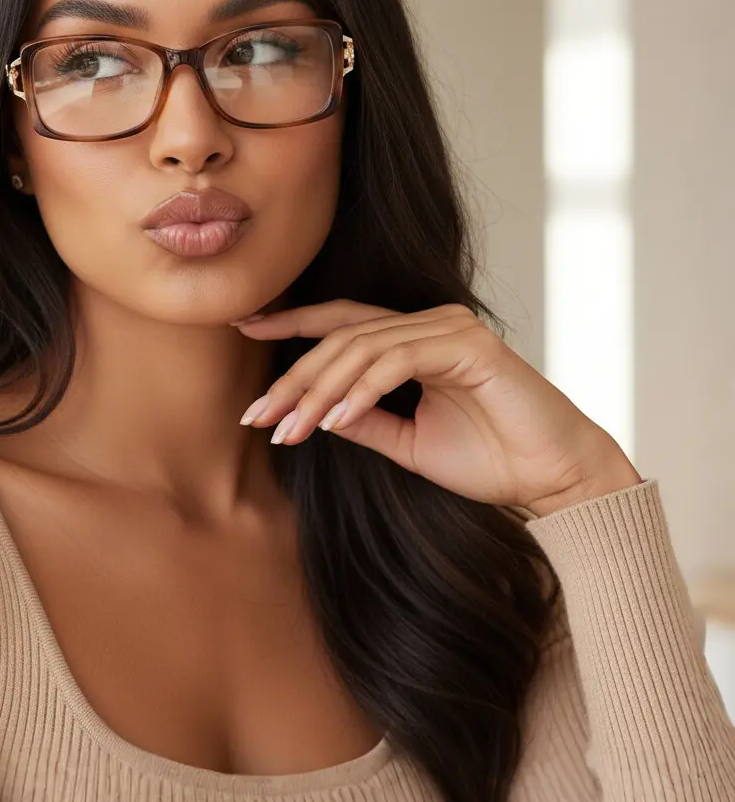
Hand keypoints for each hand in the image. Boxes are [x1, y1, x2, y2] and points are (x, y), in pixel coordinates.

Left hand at [234, 300, 641, 516]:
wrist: (556, 479)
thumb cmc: (490, 460)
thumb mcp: (407, 443)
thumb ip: (363, 420)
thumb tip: (311, 412)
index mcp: (416, 340)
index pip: (342, 323)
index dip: (291, 324)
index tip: (245, 330)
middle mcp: (430, 323)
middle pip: (341, 336)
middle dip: (294, 377)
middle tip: (258, 415)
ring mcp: (450, 328)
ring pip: (362, 346)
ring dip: (319, 390)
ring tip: (289, 428)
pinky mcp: (468, 344)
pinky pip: (398, 359)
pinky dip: (361, 389)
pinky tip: (334, 419)